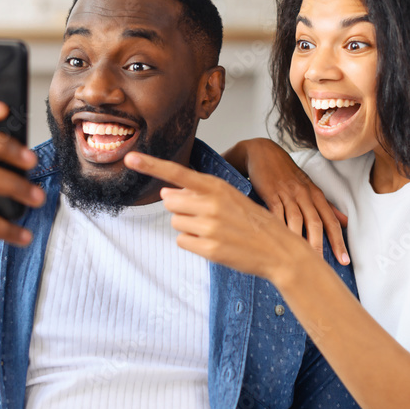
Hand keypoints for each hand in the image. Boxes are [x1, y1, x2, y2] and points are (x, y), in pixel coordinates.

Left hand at [124, 151, 310, 281]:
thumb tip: (165, 193)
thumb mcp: (231, 197)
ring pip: (175, 223)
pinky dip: (193, 243)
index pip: (177, 173)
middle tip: (207, 216)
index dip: (151, 165)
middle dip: (182, 209)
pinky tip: (213, 244)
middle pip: (171, 202)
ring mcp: (210, 227)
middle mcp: (211, 204)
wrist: (279, 250)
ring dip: (188, 227)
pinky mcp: (209, 249)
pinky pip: (182, 242)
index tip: (130, 158)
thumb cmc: (253, 222)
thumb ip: (198, 193)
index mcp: (217, 186)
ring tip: (214, 230)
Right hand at [225, 139, 348, 264]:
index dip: (338, 241)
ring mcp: (287, 194)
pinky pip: (276, 213)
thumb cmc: (287, 173)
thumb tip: (345, 222)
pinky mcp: (270, 193)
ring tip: (301, 258)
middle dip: (320, 245)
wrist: (263, 153)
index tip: (344, 260)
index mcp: (316, 195)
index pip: (331, 221)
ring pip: (297, 219)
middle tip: (321, 265)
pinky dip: (278, 227)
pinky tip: (279, 241)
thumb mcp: (309, 187)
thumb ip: (326, 206)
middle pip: (316, 222)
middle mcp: (304, 194)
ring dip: (299, 240)